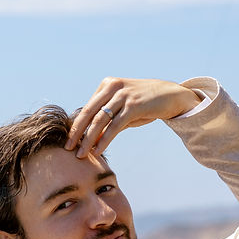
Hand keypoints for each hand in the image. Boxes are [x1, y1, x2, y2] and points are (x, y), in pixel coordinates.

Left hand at [65, 78, 201, 158]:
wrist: (171, 95)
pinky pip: (114, 126)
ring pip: (100, 120)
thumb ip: (107, 120)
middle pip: (88, 112)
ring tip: (81, 154)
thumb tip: (90, 139)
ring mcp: (123, 95)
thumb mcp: (123, 109)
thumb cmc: (144, 104)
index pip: (87, 107)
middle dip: (76, 132)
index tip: (69, 140)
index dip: (77, 125)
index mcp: (107, 85)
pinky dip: (104, 140)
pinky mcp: (133, 105)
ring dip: (88, 139)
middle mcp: (113, 87)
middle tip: (67, 147)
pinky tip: (97, 150)